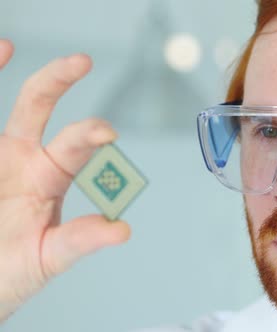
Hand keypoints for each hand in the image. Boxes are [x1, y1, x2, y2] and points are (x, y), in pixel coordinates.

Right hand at [0, 40, 130, 320]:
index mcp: (50, 177)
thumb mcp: (47, 258)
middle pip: (39, 108)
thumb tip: (122, 230)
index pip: (75, 146)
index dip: (90, 135)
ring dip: (10, 76)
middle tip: (81, 62)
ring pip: (3, 108)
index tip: (107, 132)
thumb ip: (80, 241)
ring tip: (6, 45)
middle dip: (58, 81)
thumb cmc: (12, 270)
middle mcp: (23, 157)